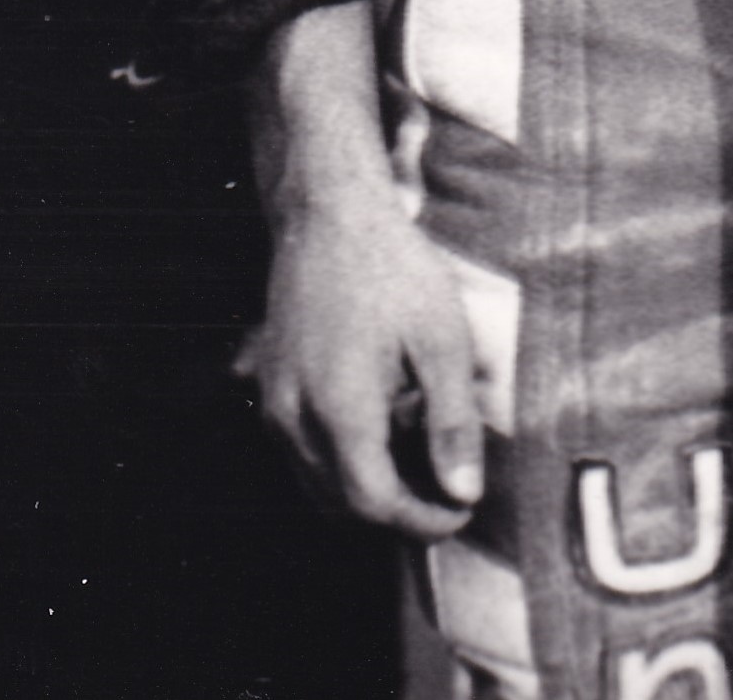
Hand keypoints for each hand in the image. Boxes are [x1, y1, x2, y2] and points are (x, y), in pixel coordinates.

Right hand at [246, 4, 484, 536]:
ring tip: (416, 457)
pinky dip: (339, 463)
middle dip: (398, 512)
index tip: (462, 510)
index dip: (423, 522)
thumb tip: (465, 494)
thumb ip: (453, 424)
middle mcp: (294, 414)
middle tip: (446, 489)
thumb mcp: (442, 341)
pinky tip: (379, 425)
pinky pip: (299, 452)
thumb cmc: (391, 268)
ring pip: (316, 484)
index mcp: (340, 408)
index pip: (375, 504)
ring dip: (366, 490)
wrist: (329, 211)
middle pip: (342, 505)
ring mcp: (273, 400)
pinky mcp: (268, 383)